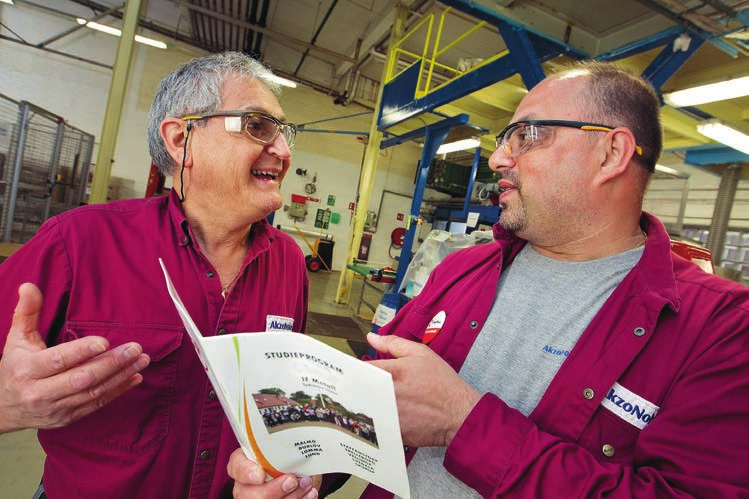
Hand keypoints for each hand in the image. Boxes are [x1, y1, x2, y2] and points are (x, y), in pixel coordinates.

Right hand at [0, 283, 149, 432]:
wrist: (3, 409)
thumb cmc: (15, 367)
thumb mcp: (16, 338)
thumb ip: (27, 312)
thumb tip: (29, 285)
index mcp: (28, 370)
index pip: (58, 360)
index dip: (82, 351)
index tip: (105, 340)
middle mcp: (41, 393)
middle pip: (82, 378)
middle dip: (111, 363)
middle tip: (136, 348)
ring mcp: (56, 408)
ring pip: (93, 392)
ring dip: (121, 376)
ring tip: (142, 360)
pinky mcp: (67, 419)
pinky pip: (96, 405)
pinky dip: (118, 391)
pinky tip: (135, 377)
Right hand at [228, 448, 320, 497]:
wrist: (301, 471)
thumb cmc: (287, 456)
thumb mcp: (283, 447)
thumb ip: (283, 449)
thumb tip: (296, 451)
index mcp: (244, 464)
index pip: (236, 466)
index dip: (246, 472)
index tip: (259, 476)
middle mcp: (246, 486)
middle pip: (248, 494)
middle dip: (273, 489)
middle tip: (292, 480)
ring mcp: (257, 498)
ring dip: (292, 496)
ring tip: (307, 483)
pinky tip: (310, 493)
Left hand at [367, 333, 480, 447]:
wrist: (460, 414)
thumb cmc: (443, 384)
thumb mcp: (421, 354)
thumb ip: (393, 344)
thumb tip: (372, 338)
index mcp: (394, 372)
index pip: (362, 369)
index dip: (358, 369)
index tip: (360, 371)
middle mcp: (389, 394)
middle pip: (360, 389)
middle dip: (361, 387)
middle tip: (370, 386)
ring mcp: (391, 415)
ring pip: (367, 408)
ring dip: (369, 404)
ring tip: (382, 401)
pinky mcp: (394, 432)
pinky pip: (378, 425)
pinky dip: (381, 420)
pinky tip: (392, 415)